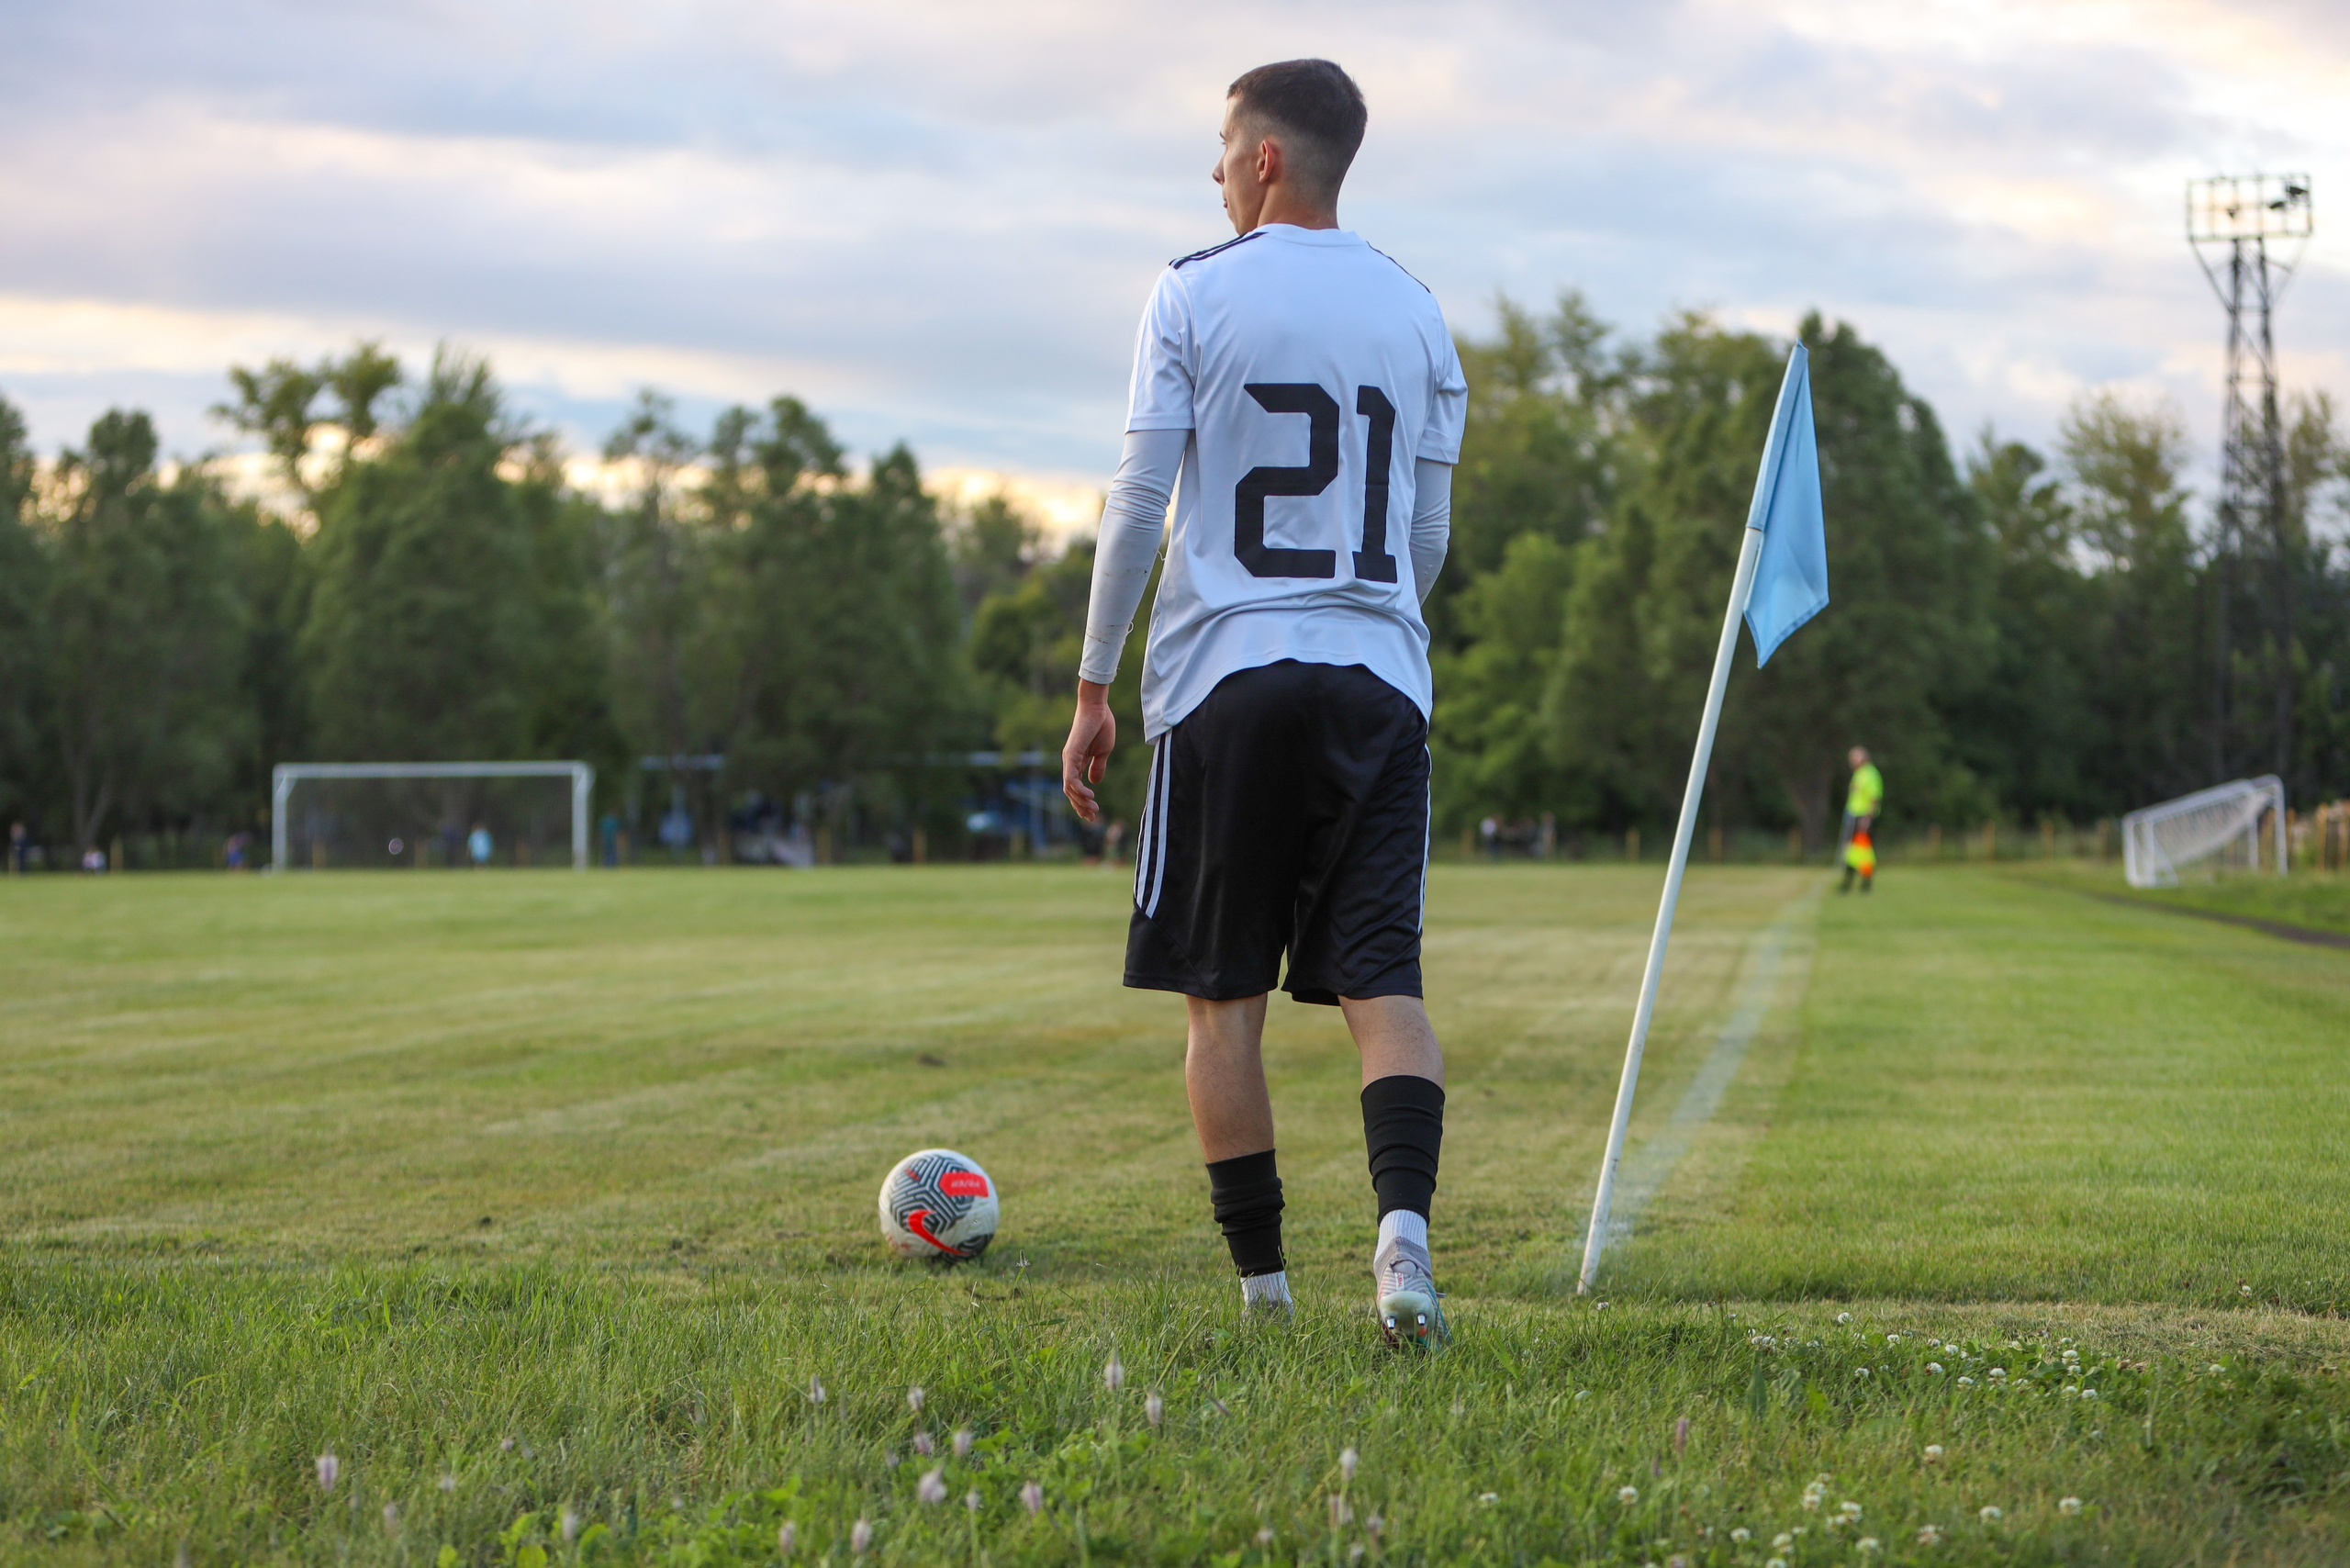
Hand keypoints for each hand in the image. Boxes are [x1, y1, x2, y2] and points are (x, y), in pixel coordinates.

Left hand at [1062, 680, 1115, 823]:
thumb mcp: (1103, 752)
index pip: (1075, 787)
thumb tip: (1094, 782)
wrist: (1098, 708)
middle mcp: (1069, 763)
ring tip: (1093, 808)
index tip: (1093, 814)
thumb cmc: (1101, 725)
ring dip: (1080, 801)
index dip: (1082, 802)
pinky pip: (1071, 777)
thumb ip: (1098, 766)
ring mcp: (1068, 759)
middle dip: (1081, 806)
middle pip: (1070, 791)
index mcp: (1077, 762)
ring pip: (1069, 788)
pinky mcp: (1071, 754)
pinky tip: (1089, 794)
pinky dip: (1078, 788)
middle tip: (1093, 818)